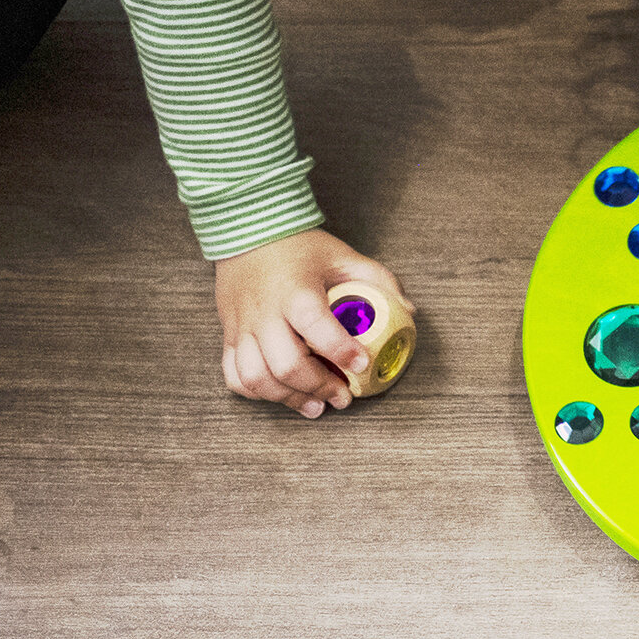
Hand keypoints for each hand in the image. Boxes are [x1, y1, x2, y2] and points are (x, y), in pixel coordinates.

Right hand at [213, 229, 405, 417]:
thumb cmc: (301, 248)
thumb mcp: (344, 256)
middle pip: (285, 364)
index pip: (315, 324)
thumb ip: (379, 281)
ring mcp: (243, 326)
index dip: (339, 349)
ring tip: (316, 406)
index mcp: (296, 290)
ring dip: (288, 398)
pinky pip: (234, 375)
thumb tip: (408, 312)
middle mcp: (265, 311)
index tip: (362, 364)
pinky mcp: (230, 335)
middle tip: (343, 396)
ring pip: (256, 377)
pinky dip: (256, 393)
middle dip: (318, 387)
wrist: (249, 232)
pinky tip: (282, 394)